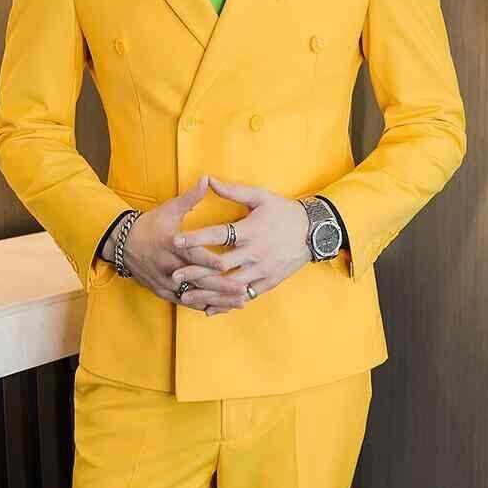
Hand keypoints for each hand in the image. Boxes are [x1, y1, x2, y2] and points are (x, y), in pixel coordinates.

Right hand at [103, 174, 251, 312]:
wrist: (122, 244)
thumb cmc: (149, 225)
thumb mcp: (168, 209)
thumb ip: (190, 197)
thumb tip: (206, 178)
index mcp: (172, 246)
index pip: (193, 256)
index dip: (210, 262)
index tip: (227, 265)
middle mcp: (170, 268)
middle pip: (199, 281)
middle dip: (222, 287)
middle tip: (244, 290)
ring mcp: (167, 283)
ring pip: (196, 296)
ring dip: (218, 300)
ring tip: (241, 302)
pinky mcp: (164, 293)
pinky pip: (187, 303)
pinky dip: (206, 306)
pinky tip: (224, 308)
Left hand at [171, 175, 312, 314]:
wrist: (314, 231)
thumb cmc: (284, 211)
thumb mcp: (261, 197)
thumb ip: (233, 191)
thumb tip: (209, 180)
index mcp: (251, 230)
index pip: (219, 235)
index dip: (196, 238)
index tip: (176, 241)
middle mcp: (255, 253)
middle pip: (220, 265)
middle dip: (195, 271)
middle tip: (174, 274)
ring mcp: (262, 270)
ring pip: (230, 285)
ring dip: (207, 291)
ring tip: (185, 295)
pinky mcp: (268, 282)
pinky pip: (244, 295)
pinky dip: (226, 303)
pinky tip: (209, 308)